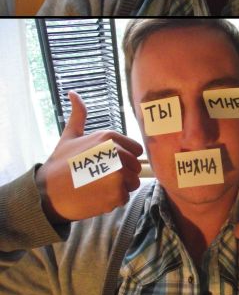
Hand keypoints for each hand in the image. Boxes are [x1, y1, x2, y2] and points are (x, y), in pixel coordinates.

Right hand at [35, 91, 143, 223]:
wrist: (47, 193)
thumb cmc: (59, 164)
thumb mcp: (69, 136)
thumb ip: (78, 115)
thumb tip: (73, 93)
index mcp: (108, 137)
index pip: (136, 150)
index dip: (125, 158)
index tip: (108, 164)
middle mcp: (116, 153)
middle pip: (135, 167)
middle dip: (122, 174)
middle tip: (100, 178)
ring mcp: (118, 174)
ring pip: (132, 183)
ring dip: (119, 188)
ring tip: (99, 187)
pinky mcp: (116, 194)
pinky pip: (125, 198)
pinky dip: (113, 201)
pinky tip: (96, 197)